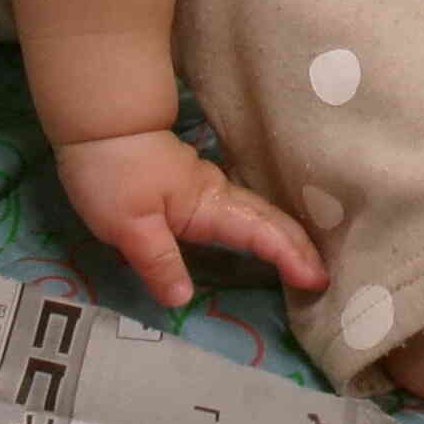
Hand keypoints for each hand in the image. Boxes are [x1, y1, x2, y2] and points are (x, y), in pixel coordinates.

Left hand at [53, 128, 324, 307]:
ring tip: (308, 263)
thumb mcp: (129, 225)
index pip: (260, 234)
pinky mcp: (195, 189)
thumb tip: (183, 299)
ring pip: (261, 214)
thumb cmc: (113, 172)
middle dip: (301, 248)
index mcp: (210, 206)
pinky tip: (264, 236)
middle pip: (272, 221)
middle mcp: (219, 197)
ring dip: (288, 236)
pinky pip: (243, 211)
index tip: (317, 282)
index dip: (290, 257)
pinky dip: (266, 227)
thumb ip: (159, 261)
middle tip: (326, 279)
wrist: (97, 124)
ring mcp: (210, 190)